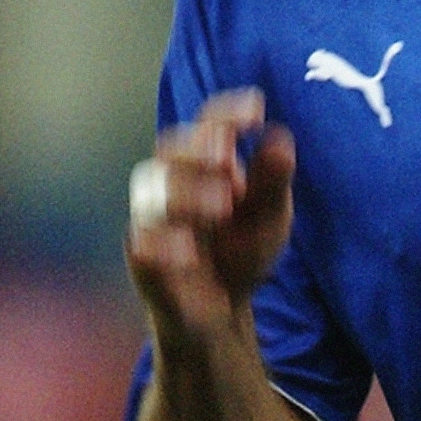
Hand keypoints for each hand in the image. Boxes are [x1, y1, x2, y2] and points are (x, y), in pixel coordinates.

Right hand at [124, 90, 296, 340]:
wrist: (220, 309)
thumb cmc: (242, 250)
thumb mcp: (269, 217)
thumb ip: (272, 183)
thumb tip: (280, 140)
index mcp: (206, 163)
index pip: (209, 124)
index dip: (227, 113)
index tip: (256, 111)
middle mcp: (174, 181)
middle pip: (170, 149)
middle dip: (198, 149)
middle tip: (227, 159)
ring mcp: (154, 217)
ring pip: (152, 191)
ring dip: (186, 193)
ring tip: (223, 206)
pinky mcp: (142, 256)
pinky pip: (141, 242)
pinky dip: (162, 243)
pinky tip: (189, 251)